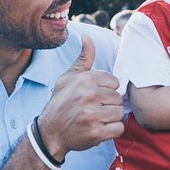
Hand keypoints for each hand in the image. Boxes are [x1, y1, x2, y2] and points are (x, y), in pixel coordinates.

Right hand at [37, 36, 123, 156]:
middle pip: (118, 98)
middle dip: (109, 104)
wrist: (50, 131)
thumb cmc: (61, 102)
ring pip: (119, 113)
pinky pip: (119, 128)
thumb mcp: (69, 77)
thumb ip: (84, 58)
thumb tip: (86, 36)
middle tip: (95, 109)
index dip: (106, 90)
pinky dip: (112, 130)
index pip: (114, 82)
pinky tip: (99, 128)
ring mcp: (92, 115)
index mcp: (85, 79)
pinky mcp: (96, 133)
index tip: (95, 97)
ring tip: (97, 119)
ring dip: (111, 118)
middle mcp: (89, 95)